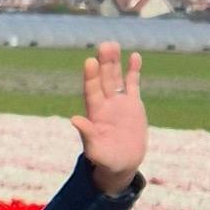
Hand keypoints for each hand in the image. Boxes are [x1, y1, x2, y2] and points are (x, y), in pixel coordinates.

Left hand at [70, 40, 146, 192]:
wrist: (122, 164)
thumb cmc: (105, 160)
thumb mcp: (95, 149)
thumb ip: (86, 134)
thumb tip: (74, 119)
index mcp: (95, 114)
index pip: (92, 91)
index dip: (91, 77)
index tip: (90, 61)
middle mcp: (105, 104)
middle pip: (104, 80)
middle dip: (104, 63)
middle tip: (104, 45)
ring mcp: (119, 103)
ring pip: (116, 78)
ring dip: (115, 62)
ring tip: (113, 45)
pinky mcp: (133, 105)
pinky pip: (133, 84)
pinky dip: (133, 71)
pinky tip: (134, 56)